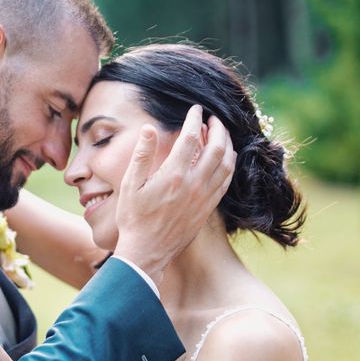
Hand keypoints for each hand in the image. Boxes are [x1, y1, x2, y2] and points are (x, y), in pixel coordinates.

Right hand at [112, 105, 235, 284]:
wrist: (147, 251)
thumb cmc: (134, 219)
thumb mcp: (130, 185)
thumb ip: (141, 155)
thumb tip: (149, 128)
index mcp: (174, 175)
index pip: (191, 137)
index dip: (195, 119)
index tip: (195, 109)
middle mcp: (194, 184)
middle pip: (217, 147)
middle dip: (218, 128)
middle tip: (213, 119)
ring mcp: (204, 197)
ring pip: (227, 164)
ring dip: (227, 145)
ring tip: (221, 135)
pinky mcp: (208, 208)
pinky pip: (226, 181)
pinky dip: (229, 165)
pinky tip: (224, 159)